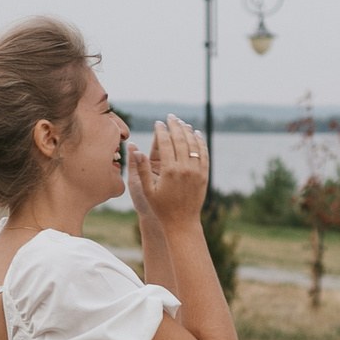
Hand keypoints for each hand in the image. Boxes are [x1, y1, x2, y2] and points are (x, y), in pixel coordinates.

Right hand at [129, 115, 208, 233]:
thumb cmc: (161, 207)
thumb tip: (135, 149)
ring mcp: (196, 171)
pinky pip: (204, 154)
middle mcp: (185, 168)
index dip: (161, 130)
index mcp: (169, 171)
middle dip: (175, 126)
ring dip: (188, 131)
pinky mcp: (204, 175)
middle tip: (170, 117)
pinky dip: (201, 142)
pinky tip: (197, 135)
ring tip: (182, 123)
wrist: (182, 222)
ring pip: (194, 145)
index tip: (158, 123)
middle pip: (180, 140)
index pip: (165, 143)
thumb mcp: (147, 190)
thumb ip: (142, 169)